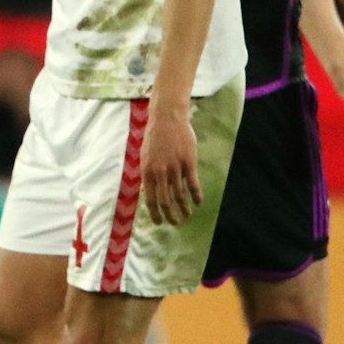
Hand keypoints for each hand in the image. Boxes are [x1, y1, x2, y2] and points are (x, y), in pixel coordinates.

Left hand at [139, 104, 200, 226]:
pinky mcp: (189, 162)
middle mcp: (160, 172)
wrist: (167, 119)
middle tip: (176, 223)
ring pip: (180, 195)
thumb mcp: (145, 157)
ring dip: (184, 208)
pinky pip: (193, 184)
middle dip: (170, 216)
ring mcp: (175, 167)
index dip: (155, 214)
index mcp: (147, 172)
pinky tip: (198, 203)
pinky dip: (196, 196)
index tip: (160, 223)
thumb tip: (148, 192)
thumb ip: (148, 175)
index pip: (150, 200)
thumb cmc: (155, 138)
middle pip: (166, 201)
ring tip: (187, 215)